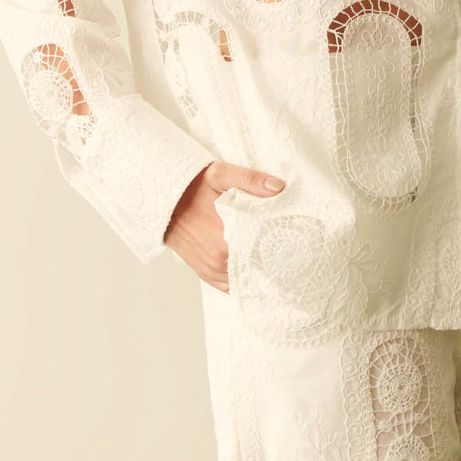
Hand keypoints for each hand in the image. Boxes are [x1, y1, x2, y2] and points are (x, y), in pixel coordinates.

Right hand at [162, 160, 285, 292]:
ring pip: (248, 281)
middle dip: (277, 262)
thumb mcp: (219, 175)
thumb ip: (250, 180)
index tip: (299, 243)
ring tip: (282, 262)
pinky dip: (247, 279)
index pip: (265, 254)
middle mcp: (219, 263)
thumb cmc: (190, 188)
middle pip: (259, 270)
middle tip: (297, 252)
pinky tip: (259, 270)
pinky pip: (234, 285)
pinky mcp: (208, 275)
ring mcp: (213, 272)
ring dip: (263, 273)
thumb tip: (278, 187)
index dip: (284, 250)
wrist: (161, 202)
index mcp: (225, 242)